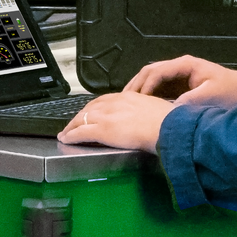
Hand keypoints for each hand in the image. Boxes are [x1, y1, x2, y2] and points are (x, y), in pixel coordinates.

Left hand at [57, 92, 176, 151]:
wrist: (169, 128)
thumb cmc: (170, 122)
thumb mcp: (158, 109)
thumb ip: (148, 112)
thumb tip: (149, 119)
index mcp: (129, 97)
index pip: (105, 100)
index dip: (95, 108)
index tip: (91, 113)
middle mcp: (115, 103)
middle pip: (90, 107)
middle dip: (80, 115)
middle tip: (73, 123)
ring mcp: (108, 116)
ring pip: (82, 118)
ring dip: (71, 126)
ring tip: (65, 133)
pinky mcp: (103, 129)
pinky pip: (81, 132)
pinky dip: (71, 136)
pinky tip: (65, 139)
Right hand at [123, 55, 236, 108]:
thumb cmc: (233, 92)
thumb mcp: (210, 96)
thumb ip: (188, 101)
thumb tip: (168, 110)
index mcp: (185, 65)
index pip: (156, 71)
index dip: (144, 85)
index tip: (136, 101)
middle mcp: (179, 67)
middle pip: (149, 72)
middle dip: (135, 85)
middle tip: (123, 101)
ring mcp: (180, 76)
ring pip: (152, 80)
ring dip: (140, 90)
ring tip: (127, 105)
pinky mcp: (181, 87)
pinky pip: (160, 89)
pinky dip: (149, 96)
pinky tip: (142, 108)